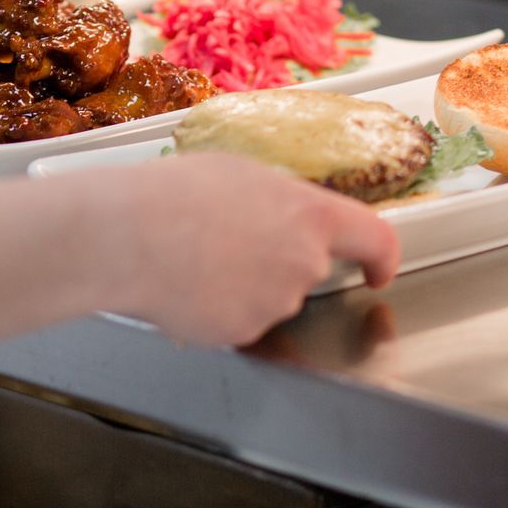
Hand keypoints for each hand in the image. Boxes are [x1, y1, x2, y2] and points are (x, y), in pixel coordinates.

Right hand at [107, 155, 399, 345]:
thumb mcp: (239, 173)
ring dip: (241, 284)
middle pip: (306, 269)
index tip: (377, 271)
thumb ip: (278, 200)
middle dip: (274, 261)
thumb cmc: (172, 194)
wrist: (126, 237)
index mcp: (309, 214)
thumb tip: (278, 215)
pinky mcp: (242, 335)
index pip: (375, 239)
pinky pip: (238, 323)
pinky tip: (185, 286)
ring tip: (192, 258)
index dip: (381, 258)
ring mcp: (275, 304)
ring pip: (269, 298)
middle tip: (223, 241)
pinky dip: (217, 310)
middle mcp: (303, 263)